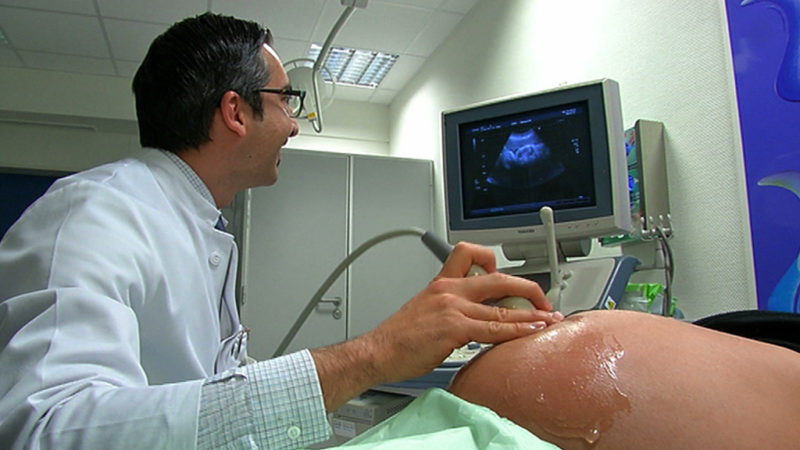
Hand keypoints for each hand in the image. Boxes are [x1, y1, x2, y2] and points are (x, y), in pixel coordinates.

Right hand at [362, 241, 561, 382]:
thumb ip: (450, 305)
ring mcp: (453, 308)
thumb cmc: (400, 337)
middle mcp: (450, 290)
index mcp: (442, 282)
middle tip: (542, 299)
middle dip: (528, 287)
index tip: (508, 277)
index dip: (493, 260)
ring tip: (548, 318)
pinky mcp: (455, 328)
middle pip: (499, 278)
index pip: (469, 254)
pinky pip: (495, 328)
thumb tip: (474, 316)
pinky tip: (530, 331)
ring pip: (502, 306)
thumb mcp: (425, 308)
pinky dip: (518, 329)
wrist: (379, 351)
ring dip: (531, 313)